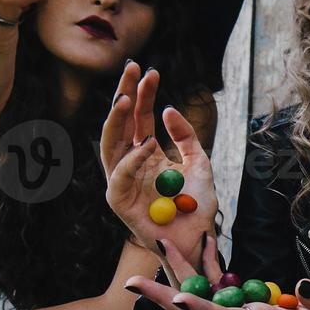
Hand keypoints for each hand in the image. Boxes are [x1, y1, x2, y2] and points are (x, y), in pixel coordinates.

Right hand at [102, 64, 218, 270]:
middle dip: (125, 95)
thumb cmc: (196, 207)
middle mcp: (131, 165)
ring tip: (127, 97)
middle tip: (132, 69)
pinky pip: (120, 177)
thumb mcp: (199, 163)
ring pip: (110, 146)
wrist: (199, 240)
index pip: (140, 118)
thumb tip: (168, 109)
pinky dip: (132, 160)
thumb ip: (185, 137)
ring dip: (117, 120)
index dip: (144, 94)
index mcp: (147, 154)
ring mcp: (122, 182)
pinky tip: (146, 143)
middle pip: (121, 125)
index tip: (150, 71)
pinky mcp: (119, 202)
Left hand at [124, 234, 309, 309]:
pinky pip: (212, 280)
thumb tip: (302, 285)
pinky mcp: (236, 298)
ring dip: (175, 272)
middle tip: (131, 284)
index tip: (181, 297)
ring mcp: (233, 308)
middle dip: (163, 297)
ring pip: (197, 292)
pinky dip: (201, 262)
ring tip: (157, 243)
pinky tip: (195, 239)